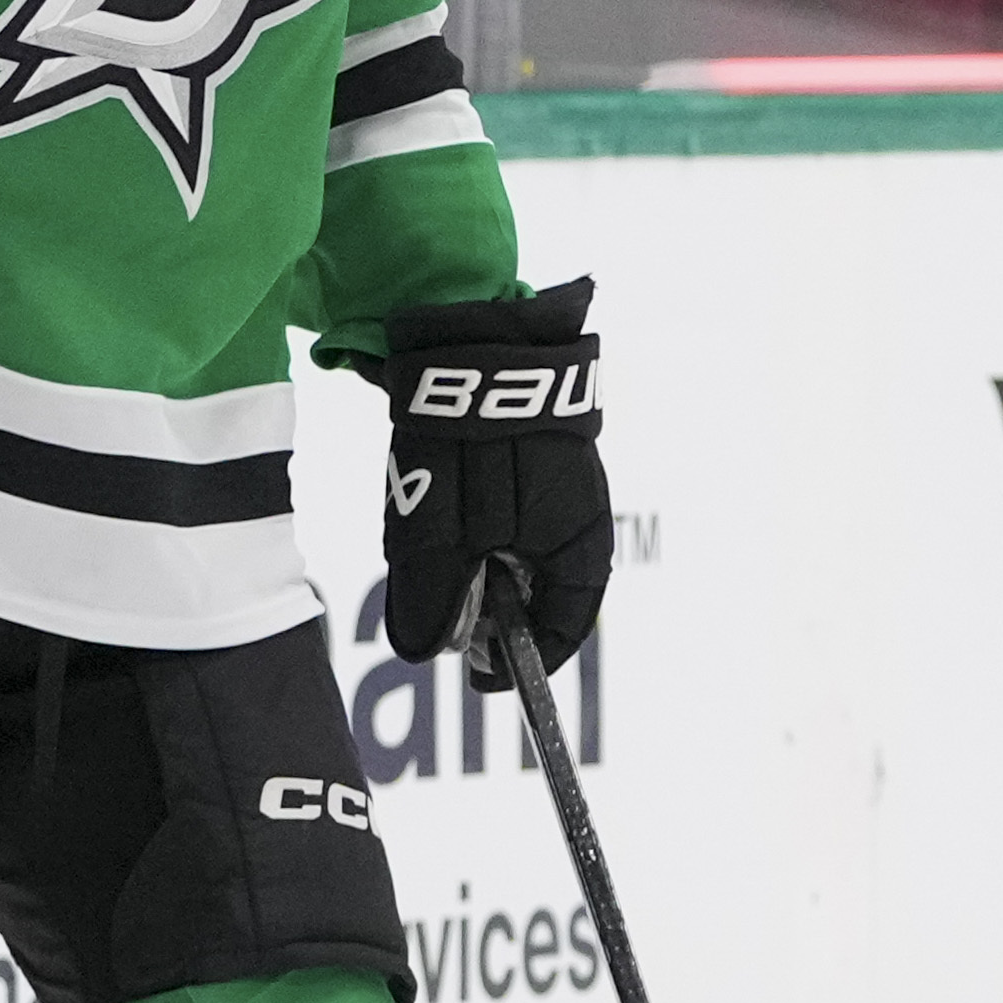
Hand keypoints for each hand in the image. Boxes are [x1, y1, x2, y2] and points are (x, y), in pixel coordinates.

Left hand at [327, 282, 610, 669]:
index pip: (566, 622)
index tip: (481, 677)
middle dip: (496, 608)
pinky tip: (439, 499)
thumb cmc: (464, 435)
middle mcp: (578, 508)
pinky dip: (476, 516)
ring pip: (521, 538)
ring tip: (434, 549)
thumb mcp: (437, 532)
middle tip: (446, 617)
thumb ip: (433, 597)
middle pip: (542, 583)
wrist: (466, 326)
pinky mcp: (530, 436)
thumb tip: (425, 648)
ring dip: (481, 558)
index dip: (526, 659)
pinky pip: (508, 497)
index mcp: (577, 539)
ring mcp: (557, 469)